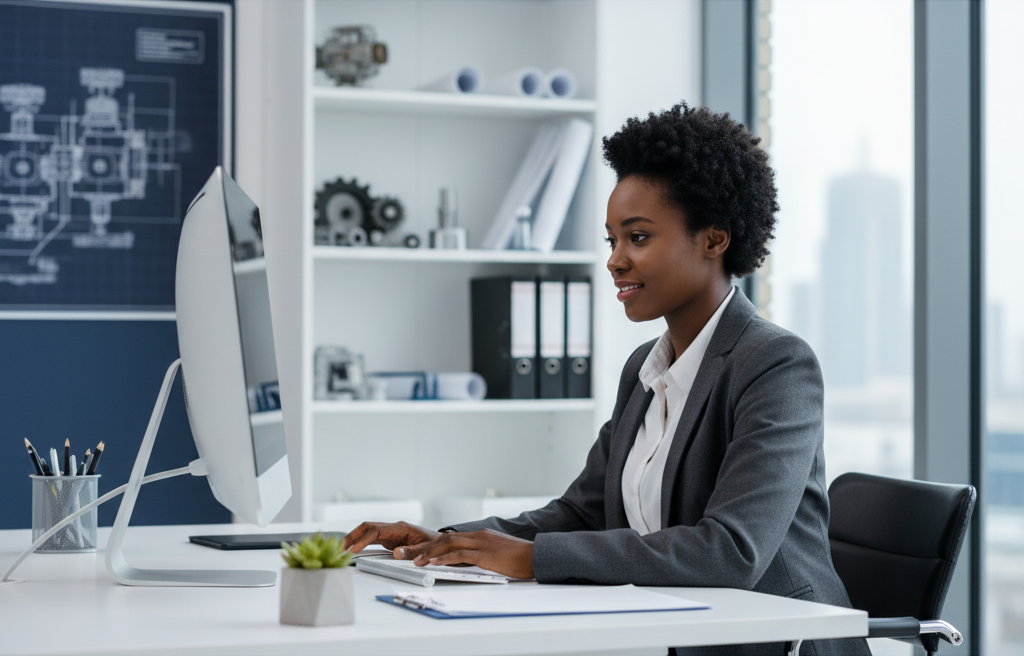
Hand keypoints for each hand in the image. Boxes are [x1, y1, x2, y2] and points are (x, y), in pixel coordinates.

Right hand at [343, 521, 439, 553]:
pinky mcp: (389, 539)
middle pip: (368, 526)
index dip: (364, 540)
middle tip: (341, 547)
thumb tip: (396, 553)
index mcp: (401, 527)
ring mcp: (390, 533)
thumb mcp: (427, 549)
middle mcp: (393, 528)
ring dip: (355, 538)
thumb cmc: (435, 545)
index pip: (377, 531)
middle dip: (353, 535)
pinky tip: (354, 550)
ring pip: (368, 531)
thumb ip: (412, 552)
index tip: (353, 550)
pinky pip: (372, 539)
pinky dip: (362, 543)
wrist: (441, 544)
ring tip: (342, 549)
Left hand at [395, 529, 534, 579]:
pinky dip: (445, 559)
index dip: (430, 545)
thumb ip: (479, 555)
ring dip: (429, 553)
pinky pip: (461, 556)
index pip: (448, 538)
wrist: (535, 557)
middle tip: (405, 554)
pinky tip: (434, 563)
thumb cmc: (518, 559)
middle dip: (422, 547)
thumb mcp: (495, 554)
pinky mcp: (486, 554)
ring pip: (448, 545)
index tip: (415, 551)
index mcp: (479, 535)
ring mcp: (481, 543)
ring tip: (415, 560)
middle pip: (443, 539)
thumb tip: (465, 562)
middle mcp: (477, 536)